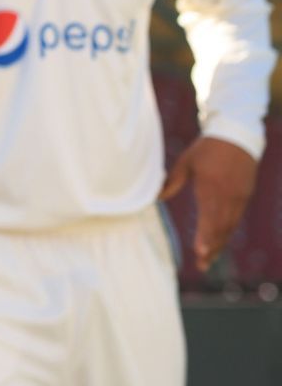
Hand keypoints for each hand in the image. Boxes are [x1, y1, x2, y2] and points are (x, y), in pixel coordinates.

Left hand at [160, 136, 258, 268]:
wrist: (236, 137)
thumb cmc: (206, 149)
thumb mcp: (186, 162)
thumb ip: (172, 181)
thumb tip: (156, 197)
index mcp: (211, 188)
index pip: (209, 219)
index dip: (206, 237)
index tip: (200, 252)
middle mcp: (228, 196)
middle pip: (220, 228)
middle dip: (212, 248)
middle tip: (202, 265)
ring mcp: (239, 198)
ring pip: (229, 226)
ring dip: (219, 243)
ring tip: (209, 259)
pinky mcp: (245, 196)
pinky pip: (236, 219)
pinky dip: (227, 232)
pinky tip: (219, 241)